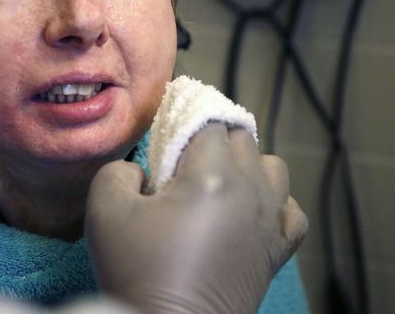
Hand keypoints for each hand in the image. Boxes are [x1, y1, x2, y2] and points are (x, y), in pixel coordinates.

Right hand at [85, 123, 307, 313]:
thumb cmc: (138, 272)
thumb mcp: (103, 211)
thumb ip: (116, 172)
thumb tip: (138, 171)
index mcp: (211, 176)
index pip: (210, 122)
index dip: (187, 121)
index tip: (167, 134)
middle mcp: (249, 192)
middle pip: (242, 139)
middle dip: (213, 140)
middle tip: (180, 162)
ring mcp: (268, 222)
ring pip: (273, 167)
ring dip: (246, 164)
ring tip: (215, 182)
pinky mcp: (276, 252)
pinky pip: (290, 211)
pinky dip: (274, 203)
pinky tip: (248, 211)